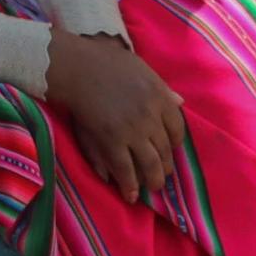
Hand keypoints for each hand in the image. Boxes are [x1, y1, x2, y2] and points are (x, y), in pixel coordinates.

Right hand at [44, 29, 188, 205]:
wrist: (75, 65)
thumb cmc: (105, 61)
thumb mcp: (140, 68)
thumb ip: (161, 87)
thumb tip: (181, 102)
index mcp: (159, 96)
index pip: (178, 128)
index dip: (174, 143)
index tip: (169, 149)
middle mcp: (151, 115)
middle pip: (165, 149)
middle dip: (165, 166)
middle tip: (162, 174)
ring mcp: (132, 129)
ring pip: (151, 164)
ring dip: (153, 180)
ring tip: (151, 187)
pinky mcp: (112, 140)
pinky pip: (125, 168)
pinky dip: (129, 184)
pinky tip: (130, 194)